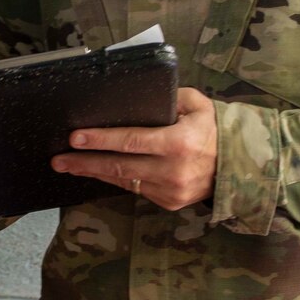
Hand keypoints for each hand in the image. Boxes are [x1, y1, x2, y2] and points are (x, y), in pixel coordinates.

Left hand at [52, 87, 216, 210]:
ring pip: (124, 181)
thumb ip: (170, 98)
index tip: (76, 138)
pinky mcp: (168, 203)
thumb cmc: (214, 130)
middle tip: (59, 159)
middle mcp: (173, 170)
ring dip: (95, 173)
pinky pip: (136, 189)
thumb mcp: (197, 105)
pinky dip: (117, 179)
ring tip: (69, 166)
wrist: (240, 167)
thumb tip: (137, 96)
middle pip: (120, 166)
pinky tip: (99, 171)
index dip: (101, 140)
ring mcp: (170, 190)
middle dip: (86, 162)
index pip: (131, 141)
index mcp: (179, 142)